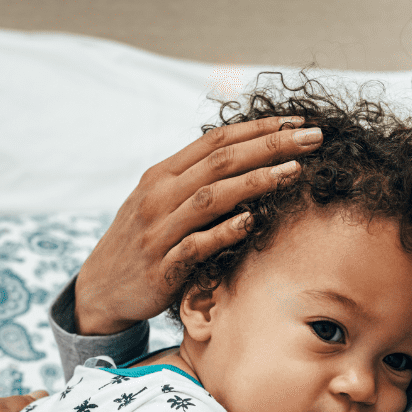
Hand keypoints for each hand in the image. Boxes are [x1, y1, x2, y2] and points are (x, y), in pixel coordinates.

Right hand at [74, 117, 322, 334]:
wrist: (99, 290)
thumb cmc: (140, 243)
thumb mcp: (158, 203)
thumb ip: (193, 182)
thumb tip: (243, 159)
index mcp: (161, 176)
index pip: (214, 141)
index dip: (258, 128)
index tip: (297, 121)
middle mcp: (159, 197)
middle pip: (220, 162)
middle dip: (269, 146)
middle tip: (312, 138)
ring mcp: (158, 231)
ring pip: (211, 198)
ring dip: (255, 182)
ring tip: (293, 172)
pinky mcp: (161, 267)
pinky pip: (196, 246)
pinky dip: (223, 232)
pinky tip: (252, 222)